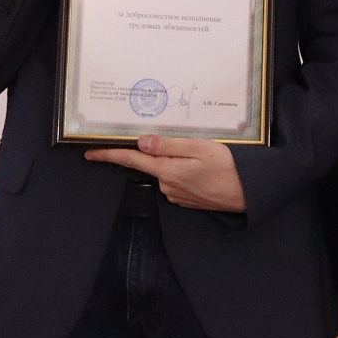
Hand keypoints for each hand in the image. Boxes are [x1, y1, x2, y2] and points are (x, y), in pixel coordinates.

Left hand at [84, 135, 245, 211]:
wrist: (247, 194)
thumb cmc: (228, 168)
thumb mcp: (200, 148)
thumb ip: (169, 145)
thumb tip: (142, 143)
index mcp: (168, 170)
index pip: (132, 160)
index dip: (110, 156)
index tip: (91, 153)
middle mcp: (167, 185)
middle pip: (150, 163)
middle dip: (156, 151)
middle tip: (178, 139)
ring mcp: (176, 194)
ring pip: (165, 170)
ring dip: (174, 160)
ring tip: (199, 152)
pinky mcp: (185, 198)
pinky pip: (176, 179)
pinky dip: (182, 169)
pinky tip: (200, 165)